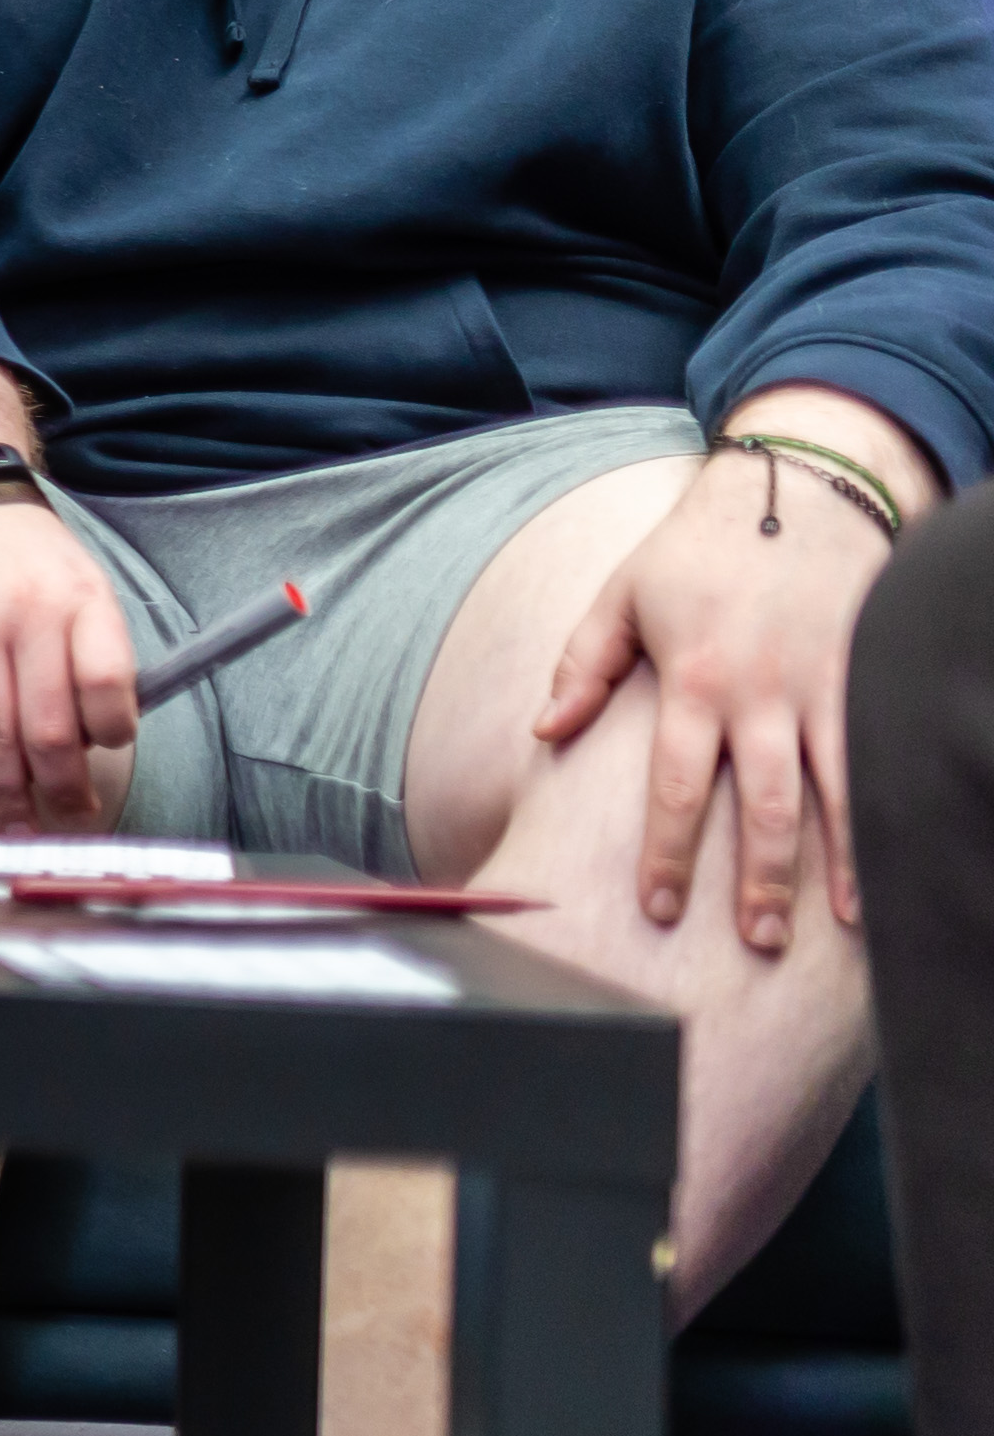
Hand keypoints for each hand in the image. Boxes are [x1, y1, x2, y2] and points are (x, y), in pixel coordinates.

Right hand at [0, 496, 135, 827]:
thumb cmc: (29, 557)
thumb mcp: (83, 584)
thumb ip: (95, 652)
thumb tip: (100, 738)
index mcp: (81, 600)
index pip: (106, 684)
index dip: (112, 731)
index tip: (110, 750)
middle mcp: (26, 615)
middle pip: (48, 728)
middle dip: (62, 788)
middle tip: (71, 815)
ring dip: (10, 791)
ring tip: (22, 821)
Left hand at [536, 453, 893, 950]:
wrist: (797, 494)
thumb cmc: (697, 550)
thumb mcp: (620, 597)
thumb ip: (582, 667)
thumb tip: (542, 732)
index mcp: (693, 681)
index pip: (675, 786)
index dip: (668, 852)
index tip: (659, 908)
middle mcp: (763, 693)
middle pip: (763, 804)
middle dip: (761, 878)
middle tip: (758, 941)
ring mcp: (826, 687)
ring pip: (836, 789)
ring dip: (840, 859)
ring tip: (843, 922)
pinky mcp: (872, 676)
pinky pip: (880, 753)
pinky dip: (886, 807)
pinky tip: (893, 855)